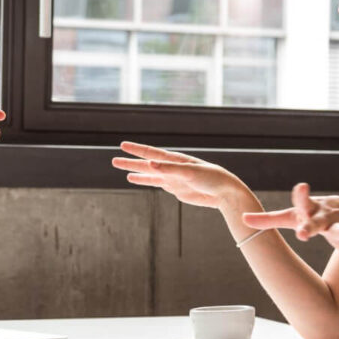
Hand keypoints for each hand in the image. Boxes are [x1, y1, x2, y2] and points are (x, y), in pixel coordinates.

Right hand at [111, 141, 249, 210]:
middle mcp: (171, 167)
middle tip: (113, 160)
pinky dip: (144, 180)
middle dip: (130, 161)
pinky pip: (155, 183)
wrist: (224, 193)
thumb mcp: (190, 172)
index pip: (151, 153)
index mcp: (174, 159)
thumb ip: (169, 169)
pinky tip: (135, 178)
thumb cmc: (211, 178)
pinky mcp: (175, 188)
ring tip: (121, 168)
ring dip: (135, 171)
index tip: (122, 145)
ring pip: (148, 173)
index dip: (136, 150)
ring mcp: (172, 177)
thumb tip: (149, 164)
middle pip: (146, 163)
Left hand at [242, 183, 338, 254]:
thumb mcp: (293, 218)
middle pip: (317, 219)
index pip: (301, 204)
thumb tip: (242, 219)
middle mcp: (325, 215)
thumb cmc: (315, 216)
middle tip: (303, 232)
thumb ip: (268, 220)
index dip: (301, 196)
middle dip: (311, 225)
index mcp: (309, 209)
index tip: (301, 187)